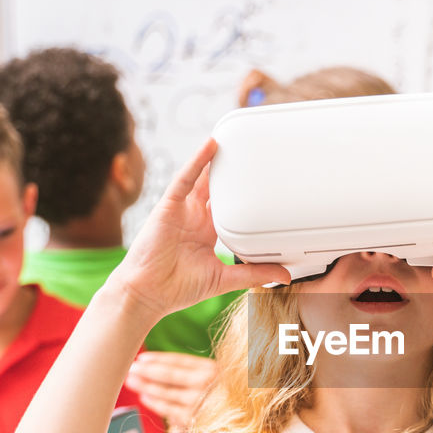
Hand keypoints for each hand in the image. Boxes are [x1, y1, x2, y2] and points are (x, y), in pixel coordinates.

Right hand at [106, 139, 289, 323]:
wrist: (147, 294)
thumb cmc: (178, 288)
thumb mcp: (225, 279)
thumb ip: (255, 273)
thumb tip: (284, 275)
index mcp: (208, 233)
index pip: (230, 207)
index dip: (243, 194)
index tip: (265, 183)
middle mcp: (195, 218)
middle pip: (217, 188)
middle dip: (232, 172)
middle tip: (254, 153)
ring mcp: (182, 210)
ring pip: (203, 178)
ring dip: (217, 159)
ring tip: (235, 138)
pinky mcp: (169, 206)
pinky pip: (185, 179)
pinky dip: (197, 161)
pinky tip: (211, 145)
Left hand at [125, 351, 216, 431]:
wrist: (241, 422)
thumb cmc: (225, 397)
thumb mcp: (216, 378)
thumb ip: (193, 372)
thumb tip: (159, 368)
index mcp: (211, 368)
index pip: (179, 361)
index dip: (159, 359)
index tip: (142, 358)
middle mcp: (206, 383)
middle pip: (170, 374)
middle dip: (147, 370)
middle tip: (131, 367)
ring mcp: (199, 401)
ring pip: (166, 391)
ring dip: (146, 385)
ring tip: (131, 380)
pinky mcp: (193, 418)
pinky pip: (169, 409)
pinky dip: (155, 402)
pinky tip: (145, 396)